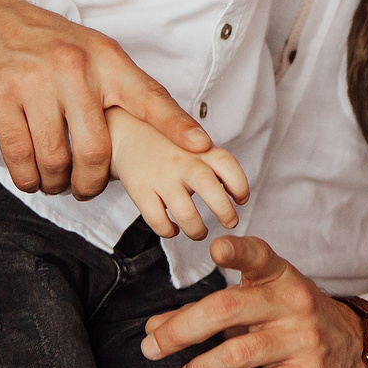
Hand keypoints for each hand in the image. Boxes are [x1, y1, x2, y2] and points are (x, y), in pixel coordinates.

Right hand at [0, 0, 209, 197]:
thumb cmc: (46, 45)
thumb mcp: (92, 51)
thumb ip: (122, 87)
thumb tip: (165, 129)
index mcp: (104, 59)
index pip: (148, 96)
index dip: (175, 124)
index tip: (201, 146)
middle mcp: (73, 69)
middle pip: (95, 149)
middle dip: (92, 182)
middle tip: (87, 189)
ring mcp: (35, 83)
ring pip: (55, 159)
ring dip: (56, 183)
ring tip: (56, 183)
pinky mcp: (1, 98)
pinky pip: (20, 156)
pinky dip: (27, 178)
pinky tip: (31, 177)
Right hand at [111, 111, 248, 240]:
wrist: (126, 134)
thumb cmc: (170, 146)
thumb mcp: (195, 146)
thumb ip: (216, 165)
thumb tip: (238, 195)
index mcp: (199, 148)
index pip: (226, 163)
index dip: (239, 184)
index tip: (241, 199)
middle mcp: (181, 161)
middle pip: (207, 185)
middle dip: (224, 210)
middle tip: (230, 222)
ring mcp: (160, 176)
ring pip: (184, 211)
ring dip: (196, 229)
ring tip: (200, 233)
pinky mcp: (140, 190)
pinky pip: (157, 219)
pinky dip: (168, 231)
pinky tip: (173, 229)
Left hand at [141, 237, 367, 367]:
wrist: (358, 349)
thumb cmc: (294, 321)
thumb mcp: (259, 305)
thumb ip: (206, 314)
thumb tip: (153, 330)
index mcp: (279, 277)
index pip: (258, 256)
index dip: (237, 252)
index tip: (216, 249)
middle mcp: (292, 303)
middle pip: (227, 309)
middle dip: (181, 330)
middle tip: (152, 347)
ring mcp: (303, 339)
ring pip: (237, 353)